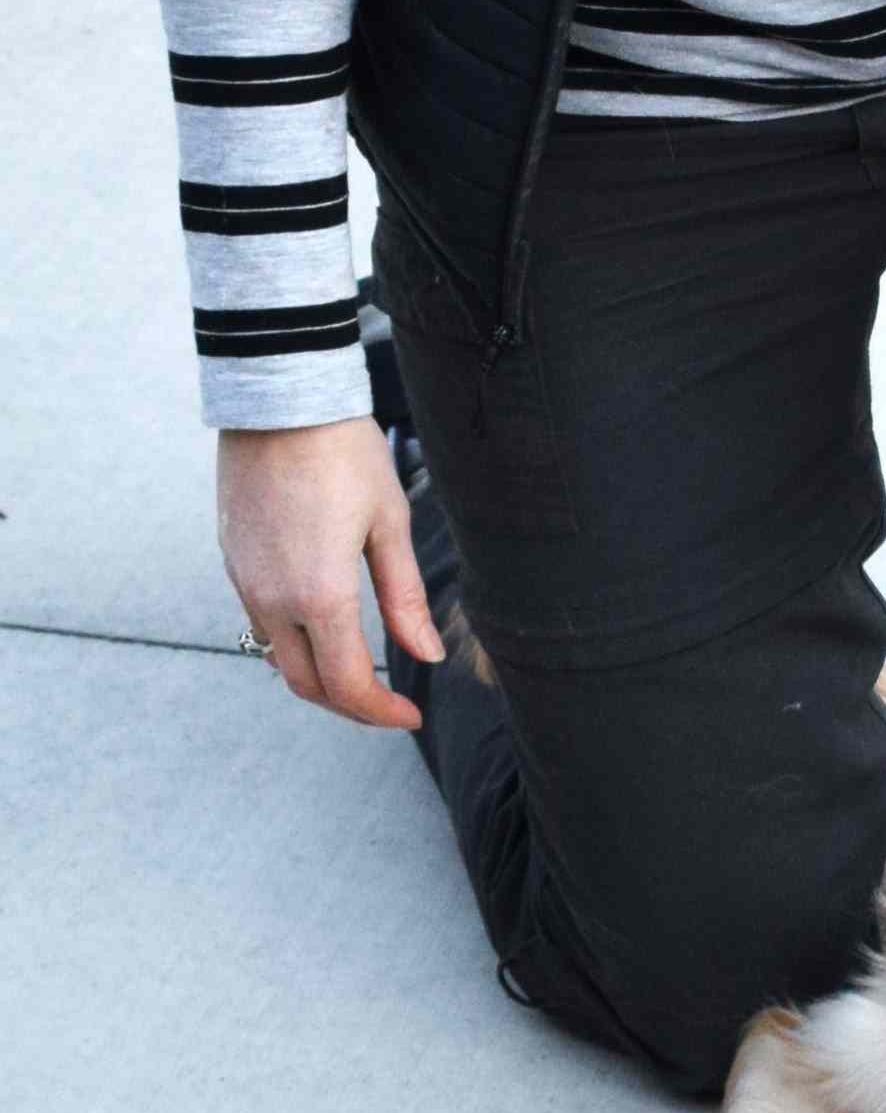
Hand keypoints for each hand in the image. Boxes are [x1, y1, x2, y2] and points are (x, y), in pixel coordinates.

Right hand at [217, 414, 443, 728]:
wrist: (279, 398)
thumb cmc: (343, 451)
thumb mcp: (390, 523)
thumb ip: (405, 598)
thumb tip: (428, 655)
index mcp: (319, 595)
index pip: (347, 685)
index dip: (380, 713)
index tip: (410, 714)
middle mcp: (272, 598)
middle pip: (305, 684)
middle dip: (349, 704)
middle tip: (388, 703)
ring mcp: (244, 581)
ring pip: (278, 655)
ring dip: (318, 674)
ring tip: (361, 665)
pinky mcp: (231, 560)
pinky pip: (260, 620)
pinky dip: (294, 639)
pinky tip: (324, 621)